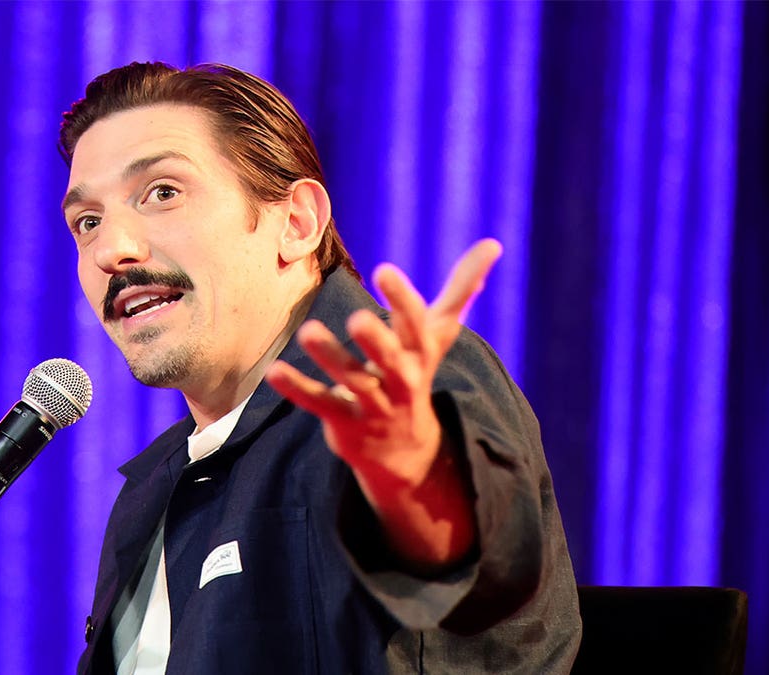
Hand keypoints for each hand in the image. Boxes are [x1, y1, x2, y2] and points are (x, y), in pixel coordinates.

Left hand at [265, 239, 501, 566]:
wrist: (406, 453)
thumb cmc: (416, 374)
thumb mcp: (438, 335)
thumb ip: (462, 288)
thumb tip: (494, 244)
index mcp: (421, 355)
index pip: (417, 326)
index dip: (402, 299)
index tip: (383, 270)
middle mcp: (400, 381)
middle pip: (391, 361)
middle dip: (376, 340)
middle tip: (356, 317)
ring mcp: (373, 406)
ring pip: (352, 382)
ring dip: (331, 358)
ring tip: (307, 331)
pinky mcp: (345, 423)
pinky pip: (320, 404)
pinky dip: (298, 388)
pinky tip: (274, 370)